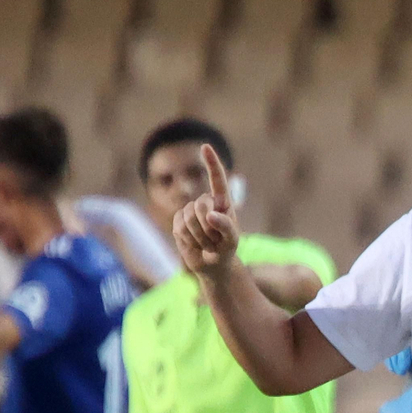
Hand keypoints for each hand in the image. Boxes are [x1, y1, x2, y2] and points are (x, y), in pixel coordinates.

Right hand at [171, 144, 239, 276]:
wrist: (212, 265)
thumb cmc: (227, 249)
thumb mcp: (233, 240)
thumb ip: (226, 226)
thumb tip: (210, 215)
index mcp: (222, 202)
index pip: (217, 179)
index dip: (211, 163)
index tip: (205, 147)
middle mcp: (205, 203)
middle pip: (201, 205)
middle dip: (208, 226)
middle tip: (215, 241)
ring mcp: (190, 212)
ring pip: (189, 217)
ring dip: (200, 236)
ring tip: (207, 244)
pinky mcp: (178, 222)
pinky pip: (179, 227)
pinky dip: (189, 240)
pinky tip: (195, 244)